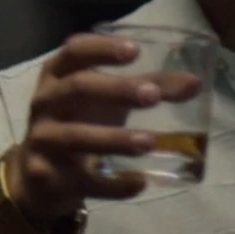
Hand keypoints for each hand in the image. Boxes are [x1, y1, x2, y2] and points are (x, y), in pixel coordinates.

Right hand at [8, 33, 199, 222]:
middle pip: (78, 89)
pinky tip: (139, 183)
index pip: (74, 51)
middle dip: (116, 90)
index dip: (102, 48)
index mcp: (58, 75)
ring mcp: (43, 140)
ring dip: (114, 139)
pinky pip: (84, 180)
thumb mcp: (108, 100)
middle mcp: (45, 103)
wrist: (39, 176)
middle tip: (153, 96)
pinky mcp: (47, 176)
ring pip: (76, 136)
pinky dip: (113, 184)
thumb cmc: (81, 121)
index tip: (134, 50)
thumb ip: (150, 87)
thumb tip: (195, 84)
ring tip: (150, 142)